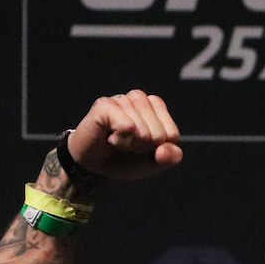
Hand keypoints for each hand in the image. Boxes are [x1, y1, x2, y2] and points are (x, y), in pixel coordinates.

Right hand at [66, 89, 182, 180]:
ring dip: (129, 145)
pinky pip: (127, 128)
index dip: (157, 149)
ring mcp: (122, 99)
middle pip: (158, 134)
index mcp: (155, 107)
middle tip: (126, 143)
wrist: (93, 165)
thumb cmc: (123, 158)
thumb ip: (169, 157)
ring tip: (117, 139)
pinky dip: (119, 141)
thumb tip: (164, 149)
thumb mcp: (152, 162)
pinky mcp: (105, 105)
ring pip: (142, 131)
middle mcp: (139, 98)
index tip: (141, 146)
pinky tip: (109, 137)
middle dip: (143, 147)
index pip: (172, 134)